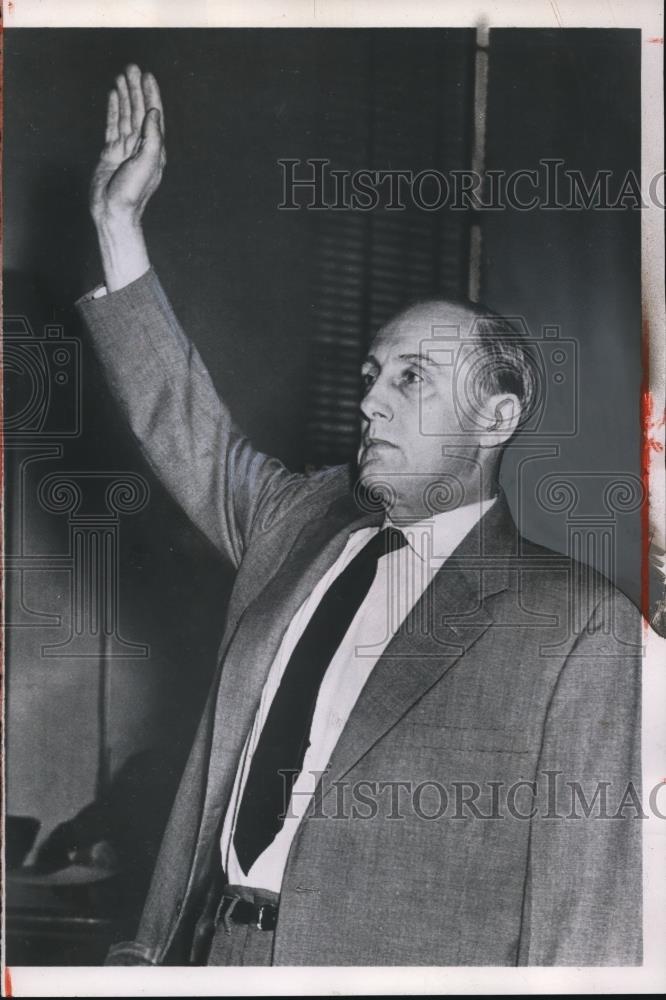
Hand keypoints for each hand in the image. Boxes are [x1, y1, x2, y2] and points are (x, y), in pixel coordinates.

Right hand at [90, 64, 164, 225]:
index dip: (151, 94)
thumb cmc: (132, 193)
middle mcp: (142, 146)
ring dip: (125, 95)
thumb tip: (154, 113)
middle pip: (139, 111)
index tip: (147, 76)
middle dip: (136, 89)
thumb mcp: (147, 163)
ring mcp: (126, 149)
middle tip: (131, 67)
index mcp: (154, 149)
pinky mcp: (111, 152)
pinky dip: (114, 110)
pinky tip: (114, 97)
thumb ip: (152, 137)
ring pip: (126, 116)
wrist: (113, 212)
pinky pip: (113, 126)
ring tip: (122, 75)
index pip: (154, 115)